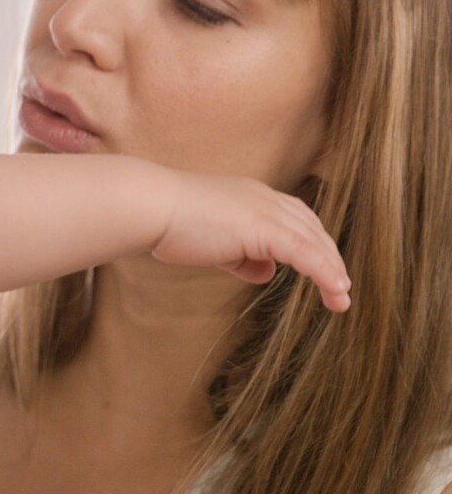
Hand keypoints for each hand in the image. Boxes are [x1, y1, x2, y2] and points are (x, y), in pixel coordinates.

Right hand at [152, 172, 351, 311]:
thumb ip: (241, 256)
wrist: (151, 206)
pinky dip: (324, 272)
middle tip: (340, 289)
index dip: (312, 244)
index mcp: (252, 196)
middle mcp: (265, 198)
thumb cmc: (167, 221)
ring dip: (332, 269)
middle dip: (329, 258)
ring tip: (341, 297)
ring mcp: (265, 210)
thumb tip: (265, 273)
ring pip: (314, 240)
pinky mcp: (262, 227)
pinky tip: (335, 290)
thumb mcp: (212, 242)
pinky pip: (305, 252)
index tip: (322, 269)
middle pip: (312, 228)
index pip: (294, 219)